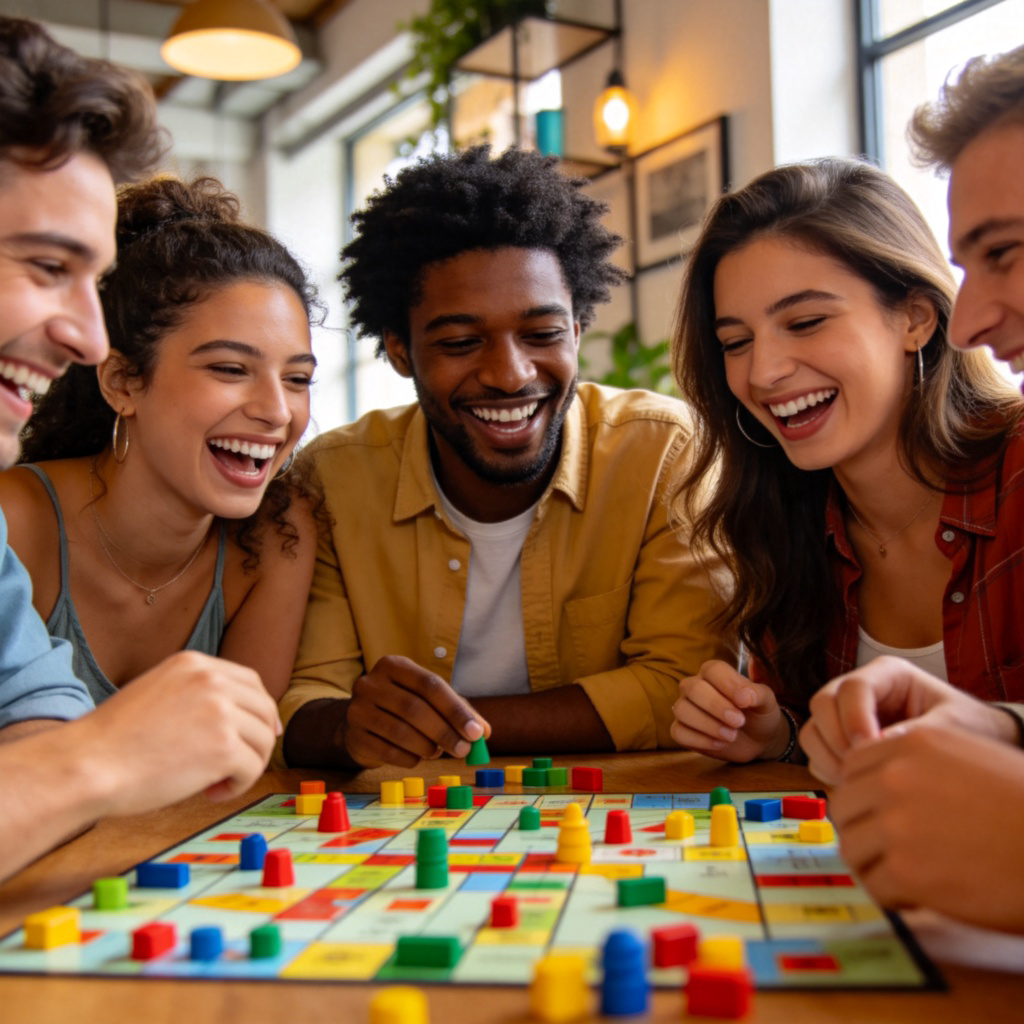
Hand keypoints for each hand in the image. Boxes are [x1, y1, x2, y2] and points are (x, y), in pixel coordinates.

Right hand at [75, 650, 280, 814]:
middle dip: (260, 739)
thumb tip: (236, 716)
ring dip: (245, 766)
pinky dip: (239, 786)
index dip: (260, 708)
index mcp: (194, 664)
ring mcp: (219, 712)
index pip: (249, 681)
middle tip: (243, 764)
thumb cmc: (112, 741)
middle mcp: (211, 680)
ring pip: (261, 741)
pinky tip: (211, 792)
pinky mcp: (223, 746)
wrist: (87, 765)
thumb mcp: (157, 692)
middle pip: (263, 709)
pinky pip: (253, 768)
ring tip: (214, 782)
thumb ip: (194, 695)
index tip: (263, 730)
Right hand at [344, 655, 489, 768]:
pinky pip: (388, 751)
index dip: (455, 710)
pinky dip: (410, 758)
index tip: (476, 732)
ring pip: (401, 732)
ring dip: (428, 747)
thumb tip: (483, 731)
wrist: (360, 722)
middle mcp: (371, 683)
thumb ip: (457, 710)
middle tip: (463, 750)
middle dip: (444, 732)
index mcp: (394, 665)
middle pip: (415, 708)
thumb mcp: (428, 699)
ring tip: (438, 752)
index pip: (430, 685)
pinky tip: (418, 757)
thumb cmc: (402, 706)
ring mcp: (358, 709)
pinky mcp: (354, 736)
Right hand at [670, 659, 786, 761]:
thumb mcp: (766, 702)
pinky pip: (678, 732)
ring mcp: (685, 708)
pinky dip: (700, 740)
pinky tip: (720, 744)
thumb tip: (743, 697)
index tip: (745, 701)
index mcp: (714, 673)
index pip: (712, 670)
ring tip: (732, 736)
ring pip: (682, 710)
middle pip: (693, 688)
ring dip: (708, 725)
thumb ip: (757, 694)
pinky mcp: (681, 730)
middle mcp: (694, 686)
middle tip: (739, 722)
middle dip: (716, 706)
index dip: (728, 684)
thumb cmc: (758, 714)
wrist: (757, 740)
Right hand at [801, 655, 1017, 784]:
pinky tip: (857, 782)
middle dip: (837, 738)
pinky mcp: (839, 739)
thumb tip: (878, 749)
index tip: (870, 747)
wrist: (972, 740)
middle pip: (822, 703)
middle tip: (862, 767)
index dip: (854, 717)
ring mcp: (844, 714)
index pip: (853, 687)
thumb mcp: (951, 724)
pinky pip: (816, 753)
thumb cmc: (966, 725)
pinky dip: (829, 770)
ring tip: (861, 779)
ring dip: (829, 757)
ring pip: (814, 729)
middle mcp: (858, 690)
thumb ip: (917, 733)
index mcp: (887, 674)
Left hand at [830, 725, 1023, 932]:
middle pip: (844, 807)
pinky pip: (874, 885)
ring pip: (851, 847)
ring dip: (874, 865)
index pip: (852, 768)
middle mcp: (895, 779)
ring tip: (905, 876)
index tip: (877, 815)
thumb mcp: (967, 756)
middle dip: (862, 830)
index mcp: (910, 745)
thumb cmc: (1023, 804)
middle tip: (886, 851)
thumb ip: (916, 763)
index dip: (864, 796)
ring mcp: (897, 825)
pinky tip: (918, 897)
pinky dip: (892, 896)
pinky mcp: (907, 871)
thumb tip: (874, 785)